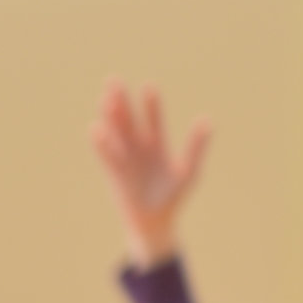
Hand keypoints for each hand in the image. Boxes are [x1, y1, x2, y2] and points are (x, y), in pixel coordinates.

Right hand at [90, 80, 209, 265]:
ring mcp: (125, 160)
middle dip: (122, 102)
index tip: (149, 86)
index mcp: (157, 146)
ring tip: (106, 98)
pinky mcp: (115, 174)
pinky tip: (96, 128)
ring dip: (110, 117)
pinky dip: (102, 143)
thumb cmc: (173, 197)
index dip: (151, 105)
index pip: (153, 120)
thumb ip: (196, 147)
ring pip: (116, 134)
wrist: (155, 222)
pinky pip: (107, 156)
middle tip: (113, 80)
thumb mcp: (189, 171)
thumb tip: (206, 121)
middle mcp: (138, 149)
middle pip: (129, 120)